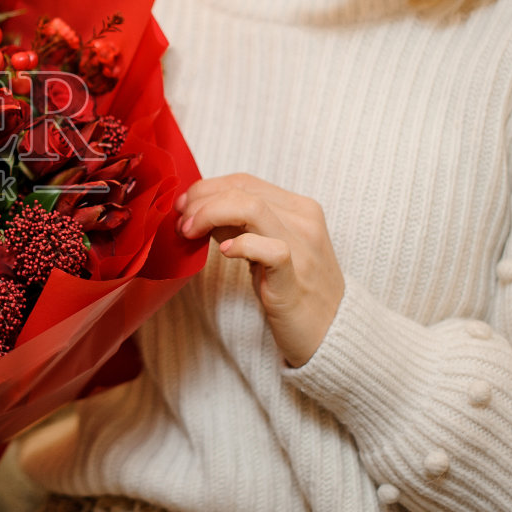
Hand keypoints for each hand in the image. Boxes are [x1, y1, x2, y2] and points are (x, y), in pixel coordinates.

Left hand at [175, 174, 344, 366]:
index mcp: (299, 207)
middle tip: (181, 222)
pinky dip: (241, 245)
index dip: (207, 188)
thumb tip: (197, 209)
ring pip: (252, 208)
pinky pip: (270, 249)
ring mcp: (303, 246)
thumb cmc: (291, 289)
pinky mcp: (297, 276)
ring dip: (210, 215)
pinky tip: (224, 254)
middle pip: (243, 190)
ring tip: (191, 233)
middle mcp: (304, 220)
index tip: (183, 207)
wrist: (330, 330)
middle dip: (202, 201)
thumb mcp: (264, 248)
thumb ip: (237, 225)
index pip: (244, 181)